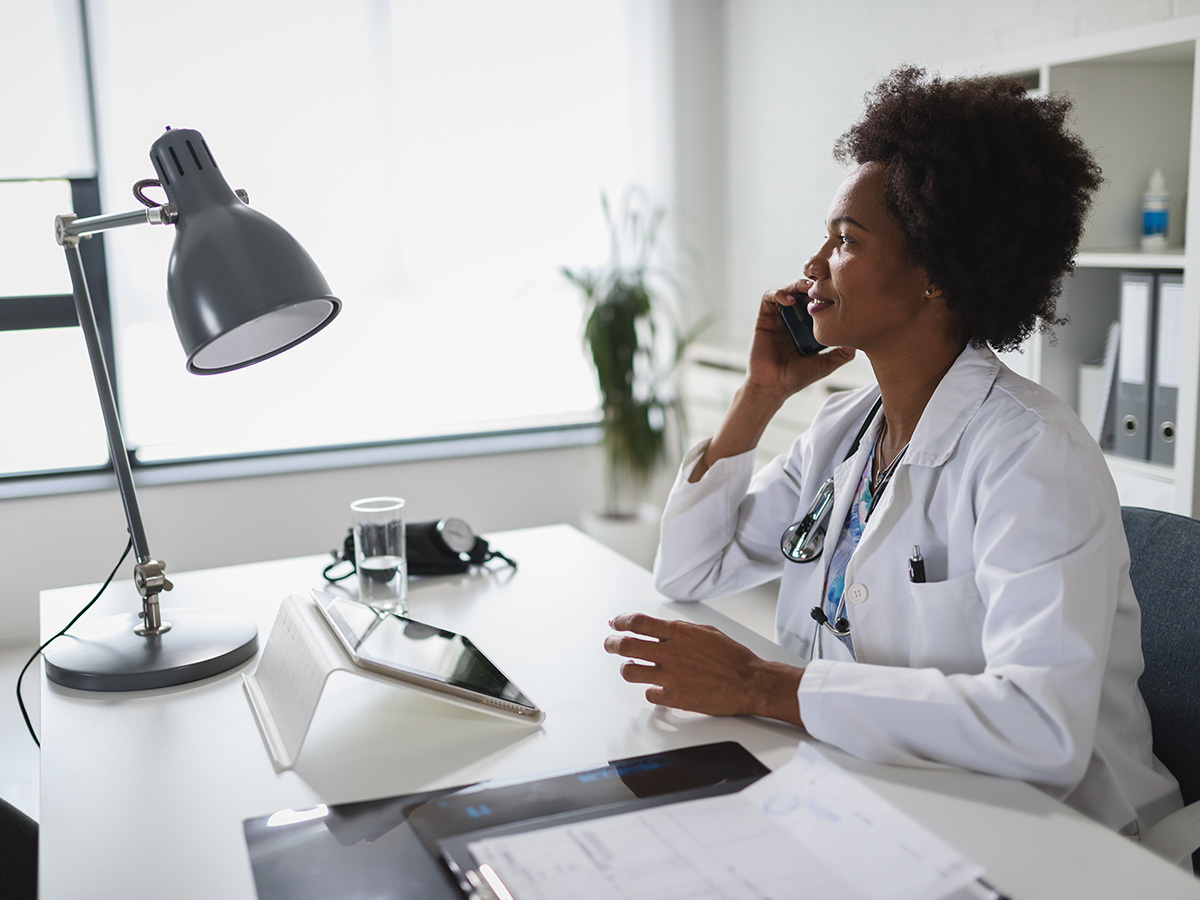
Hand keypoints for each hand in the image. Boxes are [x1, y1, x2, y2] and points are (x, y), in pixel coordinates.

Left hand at [604, 613, 804, 724]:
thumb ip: (680, 630)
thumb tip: (661, 629)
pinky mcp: (674, 697)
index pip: (637, 623)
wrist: (750, 682)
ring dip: (627, 668)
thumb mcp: (706, 632)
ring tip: (629, 668)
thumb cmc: (732, 657)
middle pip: (626, 646)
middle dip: (612, 643)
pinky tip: (656, 689)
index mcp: (678, 633)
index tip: (615, 624)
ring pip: (630, 672)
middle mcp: (670, 653)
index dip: (621, 622)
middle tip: (610, 644)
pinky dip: (650, 691)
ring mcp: (670, 676)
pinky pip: (649, 694)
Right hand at [750, 279, 855, 399]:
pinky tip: (788, 300)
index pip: (818, 303)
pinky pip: (768, 299)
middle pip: (804, 293)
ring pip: (788, 291)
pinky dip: (777, 294)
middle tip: (823, 283)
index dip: (826, 294)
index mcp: (809, 327)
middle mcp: (794, 319)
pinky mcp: (765, 319)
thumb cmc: (797, 377)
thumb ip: (842, 354)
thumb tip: (859, 343)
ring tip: (807, 288)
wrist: (774, 387)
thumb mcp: (826, 364)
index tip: (837, 292)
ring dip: (796, 285)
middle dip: (813, 285)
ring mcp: (779, 318)